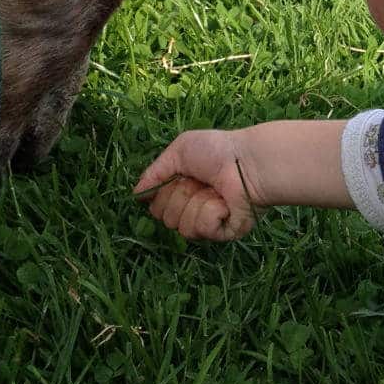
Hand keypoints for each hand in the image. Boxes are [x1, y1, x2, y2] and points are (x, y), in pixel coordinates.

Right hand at [133, 127, 256, 240]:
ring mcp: (207, 222)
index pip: (156, 205)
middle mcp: (192, 207)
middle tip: (198, 182)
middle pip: (165, 218)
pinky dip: (210, 213)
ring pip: (182, 227)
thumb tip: (136, 194)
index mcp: (182, 189)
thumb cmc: (217, 151)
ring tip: (214, 191)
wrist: (247, 162)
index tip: (177, 177)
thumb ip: (154, 172)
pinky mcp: (222, 232)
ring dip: (196, 204)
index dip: (161, 193)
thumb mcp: (179, 151)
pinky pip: (201, 230)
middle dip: (179, 197)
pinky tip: (224, 203)